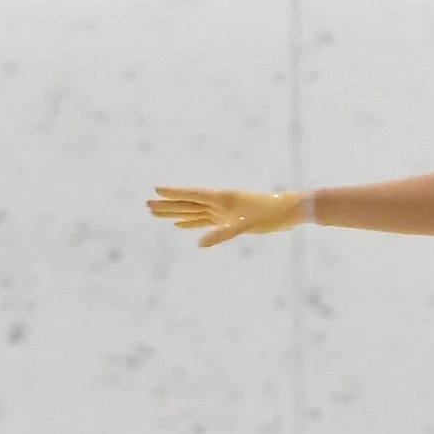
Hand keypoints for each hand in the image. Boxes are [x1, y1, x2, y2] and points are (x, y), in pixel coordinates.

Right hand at [147, 184, 303, 248]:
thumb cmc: (269, 215)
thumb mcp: (247, 226)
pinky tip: (179, 224)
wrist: (287, 212)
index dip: (174, 193)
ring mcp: (221, 211)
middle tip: (147, 204)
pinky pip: (203, 221)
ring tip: (156, 213)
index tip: (156, 190)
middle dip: (168, 204)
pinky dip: (190, 223)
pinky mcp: (227, 219)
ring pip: (192, 211)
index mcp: (222, 198)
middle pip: (188, 203)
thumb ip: (224, 233)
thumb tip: (199, 243)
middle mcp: (219, 202)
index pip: (193, 195)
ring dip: (174, 212)